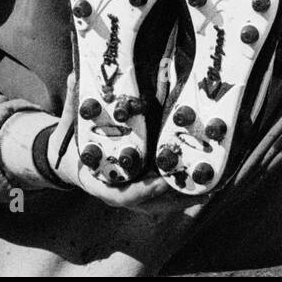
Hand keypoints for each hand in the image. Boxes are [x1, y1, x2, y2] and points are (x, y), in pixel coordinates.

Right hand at [47, 74, 201, 214]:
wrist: (70, 162)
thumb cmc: (71, 146)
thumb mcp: (68, 127)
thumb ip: (74, 105)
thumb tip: (73, 77)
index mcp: (101, 183)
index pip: (124, 195)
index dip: (144, 191)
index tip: (162, 181)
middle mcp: (120, 191)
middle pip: (152, 203)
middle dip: (177, 197)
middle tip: (202, 186)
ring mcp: (134, 192)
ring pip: (163, 202)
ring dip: (187, 196)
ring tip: (213, 184)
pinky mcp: (145, 187)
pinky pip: (166, 194)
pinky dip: (185, 190)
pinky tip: (209, 180)